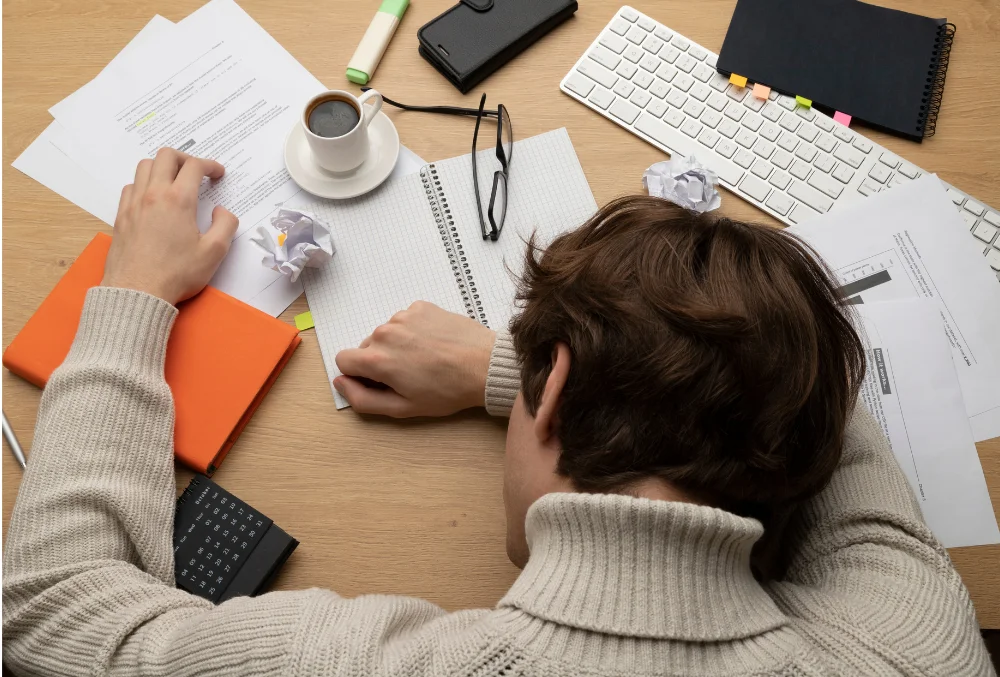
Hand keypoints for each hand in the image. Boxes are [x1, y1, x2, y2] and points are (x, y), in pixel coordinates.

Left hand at [102, 148, 238, 304]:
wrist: (138, 292)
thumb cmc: (176, 274)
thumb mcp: (214, 252)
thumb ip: (226, 225)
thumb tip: (222, 211)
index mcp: (178, 200)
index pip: (194, 166)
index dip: (210, 165)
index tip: (218, 174)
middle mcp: (153, 195)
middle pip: (166, 156)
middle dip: (185, 158)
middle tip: (196, 171)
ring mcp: (133, 204)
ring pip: (144, 167)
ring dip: (162, 167)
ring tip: (174, 181)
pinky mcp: (121, 216)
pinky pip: (130, 187)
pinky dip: (144, 184)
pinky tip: (153, 199)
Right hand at [334, 301, 496, 416]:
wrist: (485, 365)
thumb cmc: (447, 391)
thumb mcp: (403, 408)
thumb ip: (363, 399)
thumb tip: (340, 383)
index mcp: (376, 359)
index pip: (343, 360)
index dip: (358, 375)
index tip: (381, 382)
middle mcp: (384, 332)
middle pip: (366, 347)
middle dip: (380, 361)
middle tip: (410, 375)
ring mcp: (403, 316)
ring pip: (386, 333)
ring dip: (398, 345)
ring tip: (425, 359)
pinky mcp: (420, 307)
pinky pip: (405, 320)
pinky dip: (413, 331)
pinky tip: (433, 344)